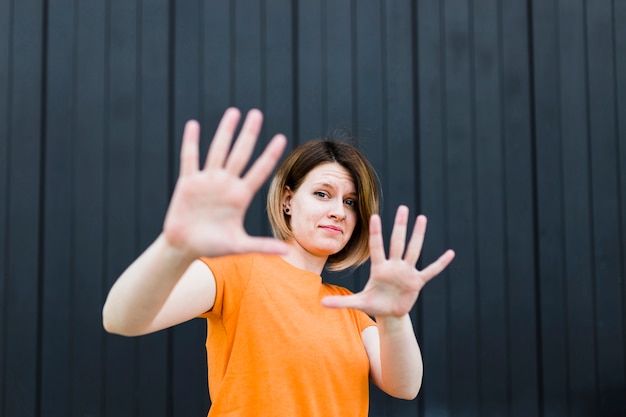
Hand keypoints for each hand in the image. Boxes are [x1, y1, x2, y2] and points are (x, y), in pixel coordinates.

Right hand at [163, 108, 288, 258]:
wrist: (185, 247)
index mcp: (240, 196)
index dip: (269, 155)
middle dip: (248, 134)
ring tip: (234, 112)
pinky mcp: (188, 183)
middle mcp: (226, 184)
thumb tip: (287, 252)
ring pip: (218, 151)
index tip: (281, 138)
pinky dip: (191, 142)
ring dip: (225, 131)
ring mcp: (207, 181)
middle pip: (240, 153)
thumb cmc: (213, 246)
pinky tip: (194, 125)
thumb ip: (262, 246)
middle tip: (257, 113)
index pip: (259, 171)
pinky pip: (190, 159)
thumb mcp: (239, 246)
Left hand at [322, 206, 454, 316]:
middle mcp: (394, 266)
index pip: (377, 247)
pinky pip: (430, 271)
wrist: (389, 313)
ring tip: (422, 218)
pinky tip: (450, 253)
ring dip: (418, 235)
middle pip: (397, 243)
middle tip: (402, 207)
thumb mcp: (358, 303)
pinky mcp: (416, 282)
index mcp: (379, 269)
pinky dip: (440, 263)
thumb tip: (321, 303)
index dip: (377, 233)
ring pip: (414, 251)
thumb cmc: (373, 304)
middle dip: (400, 226)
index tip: (376, 216)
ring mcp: (406, 273)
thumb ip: (341, 302)